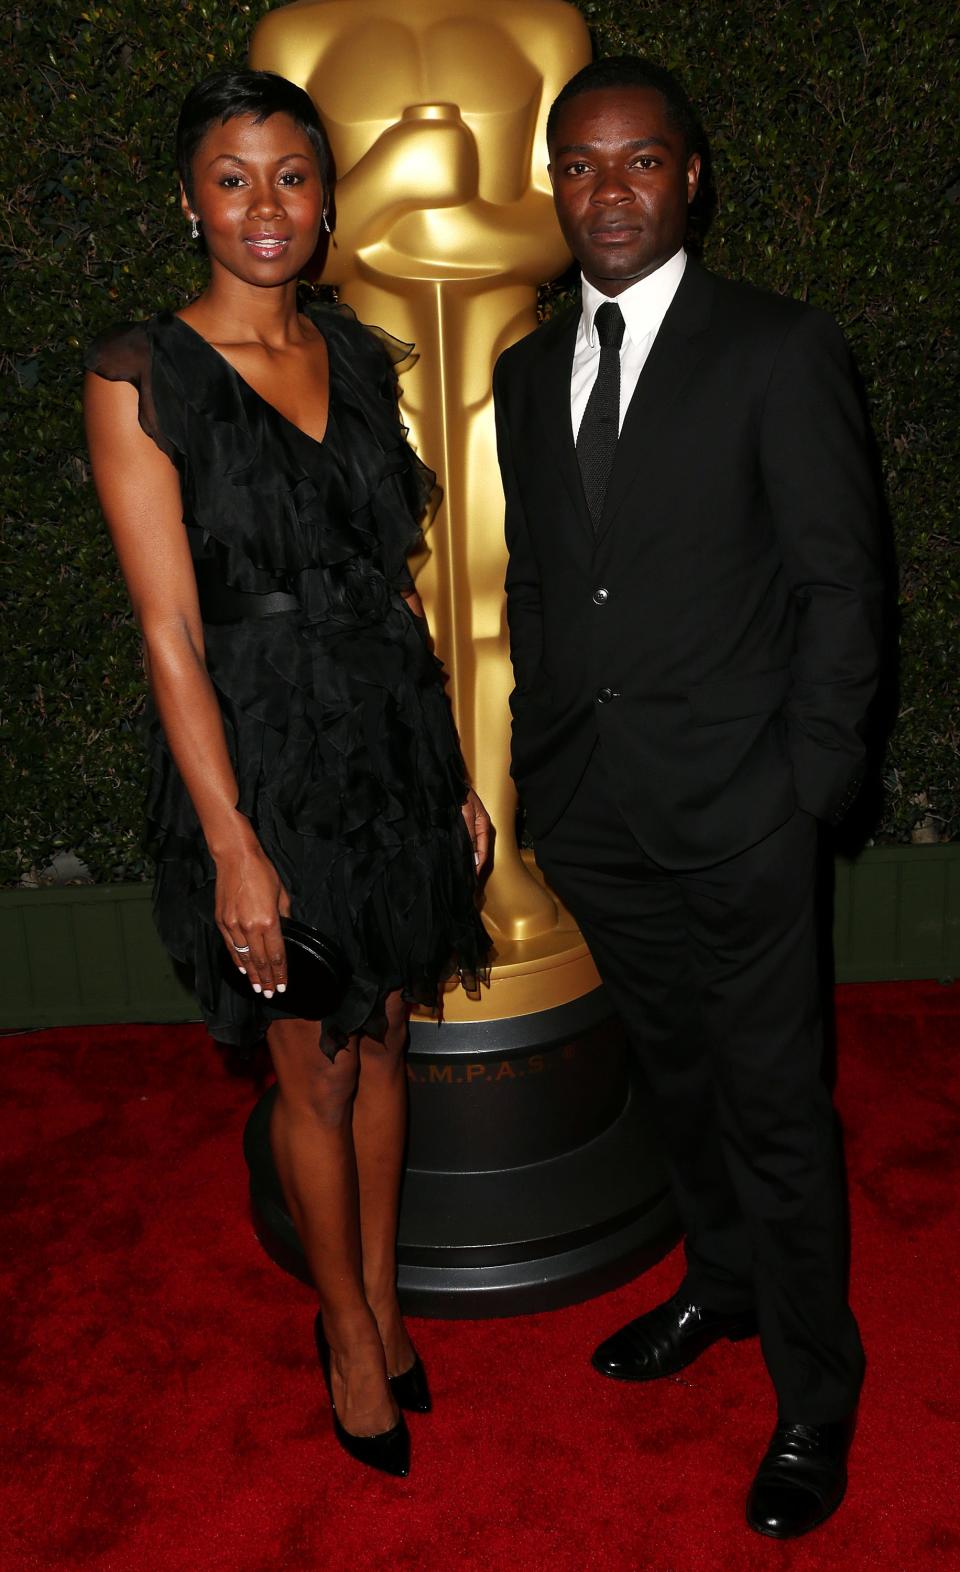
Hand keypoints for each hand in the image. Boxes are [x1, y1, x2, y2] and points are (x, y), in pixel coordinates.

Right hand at [215, 840, 291, 999]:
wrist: (235, 858)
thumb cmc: (262, 872)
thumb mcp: (282, 894)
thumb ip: (285, 917)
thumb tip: (285, 932)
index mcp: (268, 921)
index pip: (276, 955)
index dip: (280, 973)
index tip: (283, 986)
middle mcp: (249, 927)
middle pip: (260, 961)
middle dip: (266, 980)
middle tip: (270, 994)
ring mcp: (233, 925)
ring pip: (244, 957)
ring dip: (251, 974)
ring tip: (257, 988)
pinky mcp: (221, 921)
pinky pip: (230, 946)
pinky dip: (236, 960)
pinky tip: (242, 969)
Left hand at [461, 788, 491, 874]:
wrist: (448, 782)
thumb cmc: (459, 794)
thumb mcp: (466, 813)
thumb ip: (468, 833)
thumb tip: (472, 855)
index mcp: (483, 825)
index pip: (483, 850)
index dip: (478, 864)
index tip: (473, 876)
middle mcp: (478, 827)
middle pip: (478, 850)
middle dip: (473, 864)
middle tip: (466, 879)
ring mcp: (470, 827)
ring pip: (471, 847)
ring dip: (467, 859)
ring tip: (461, 872)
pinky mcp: (461, 826)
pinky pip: (463, 842)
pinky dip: (461, 851)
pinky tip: (455, 857)